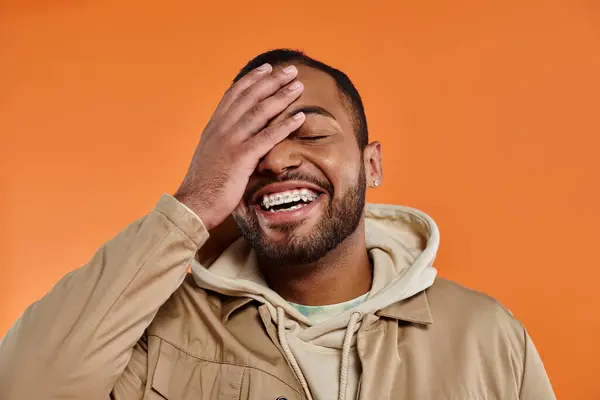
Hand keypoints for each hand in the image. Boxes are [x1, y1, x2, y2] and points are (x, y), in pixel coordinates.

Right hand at [174, 63, 304, 229]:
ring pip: (259, 111)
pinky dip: (284, 125)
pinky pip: (267, 137)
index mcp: (214, 127)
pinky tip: (299, 117)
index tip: (266, 69)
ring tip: (298, 86)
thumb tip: (234, 138)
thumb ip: (222, 142)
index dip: (251, 80)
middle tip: (290, 70)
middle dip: (272, 80)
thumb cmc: (204, 186)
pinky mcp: (241, 157)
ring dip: (281, 96)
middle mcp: (221, 129)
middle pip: (250, 97)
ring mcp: (230, 142)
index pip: (233, 95)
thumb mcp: (210, 156)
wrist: (193, 205)